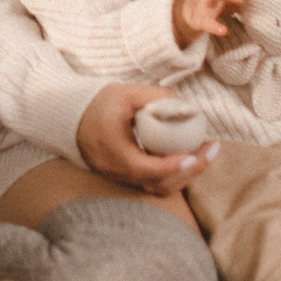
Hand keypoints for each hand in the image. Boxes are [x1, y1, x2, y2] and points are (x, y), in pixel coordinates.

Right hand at [77, 83, 217, 193]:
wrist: (69, 115)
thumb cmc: (97, 102)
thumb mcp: (126, 93)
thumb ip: (157, 97)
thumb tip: (188, 107)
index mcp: (114, 152)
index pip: (148, 168)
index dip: (175, 165)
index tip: (196, 151)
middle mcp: (117, 171)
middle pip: (159, 184)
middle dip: (190, 170)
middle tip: (210, 149)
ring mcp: (120, 177)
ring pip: (158, 187)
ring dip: (185, 173)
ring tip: (204, 152)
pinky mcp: (125, 176)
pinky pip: (153, 182)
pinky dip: (173, 173)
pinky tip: (187, 155)